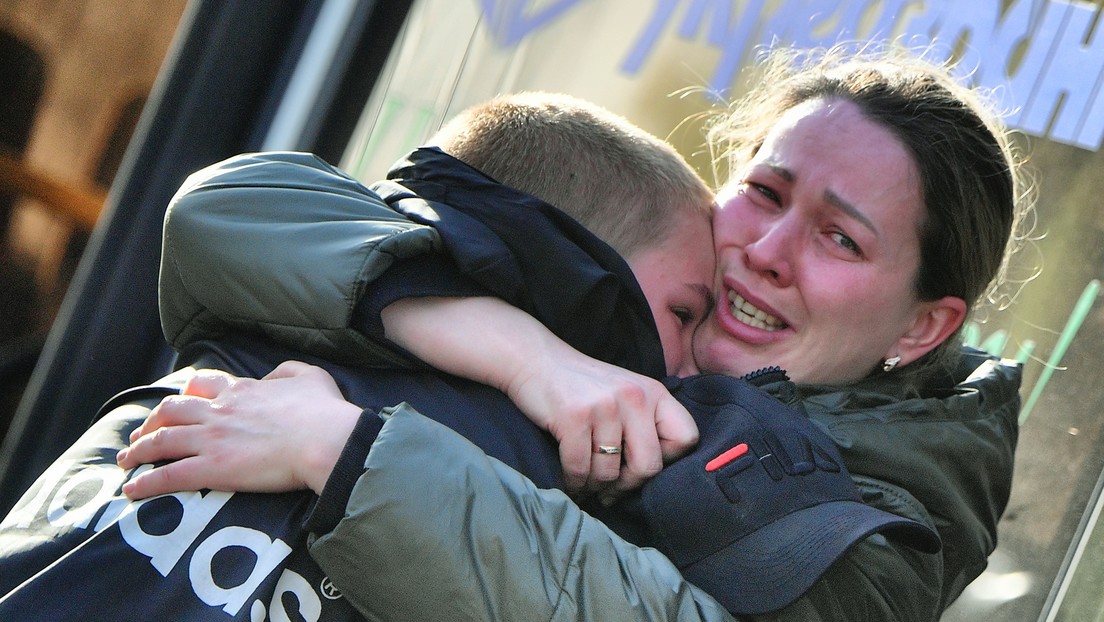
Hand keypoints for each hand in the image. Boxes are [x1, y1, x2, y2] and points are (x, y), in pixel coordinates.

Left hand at [118, 361, 361, 498]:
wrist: (324, 439)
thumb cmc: (323, 411)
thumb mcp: (309, 376)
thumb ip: (286, 371)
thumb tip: (271, 377)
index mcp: (242, 390)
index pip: (202, 385)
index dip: (185, 394)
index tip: (178, 404)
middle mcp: (219, 411)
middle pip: (171, 410)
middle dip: (151, 421)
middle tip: (142, 435)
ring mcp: (213, 439)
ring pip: (162, 440)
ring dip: (139, 450)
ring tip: (126, 460)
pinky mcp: (213, 468)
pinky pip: (169, 475)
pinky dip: (146, 482)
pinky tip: (132, 489)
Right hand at [506, 347, 697, 500]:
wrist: (534, 360)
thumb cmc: (581, 387)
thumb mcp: (625, 394)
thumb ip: (645, 424)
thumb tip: (653, 480)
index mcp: (654, 392)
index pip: (686, 439)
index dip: (668, 461)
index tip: (641, 464)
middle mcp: (634, 397)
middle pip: (649, 466)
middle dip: (627, 486)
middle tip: (611, 490)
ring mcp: (604, 406)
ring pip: (609, 473)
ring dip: (595, 487)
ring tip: (586, 483)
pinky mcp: (573, 417)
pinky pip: (580, 469)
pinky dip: (573, 483)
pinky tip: (570, 481)